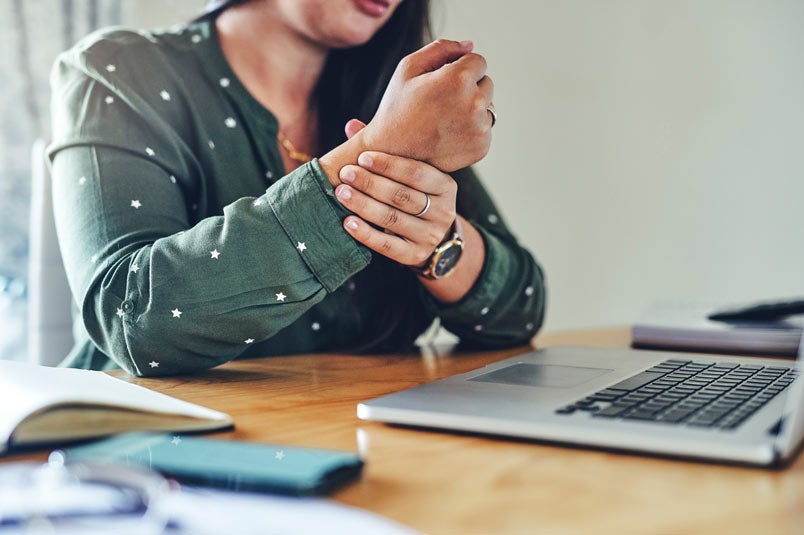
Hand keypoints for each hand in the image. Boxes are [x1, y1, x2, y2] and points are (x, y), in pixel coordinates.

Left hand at [335, 150, 456, 267]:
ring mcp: (431, 236)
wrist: (427, 238)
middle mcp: (444, 212)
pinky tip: (348, 222)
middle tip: (346, 174)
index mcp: (445, 186)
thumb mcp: (406, 174)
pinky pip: (387, 245)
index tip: (362, 156)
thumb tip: (351, 126)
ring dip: (364, 205)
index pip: (417, 172)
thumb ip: (385, 149)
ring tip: (341, 193)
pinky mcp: (415, 255)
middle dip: (371, 183)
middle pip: (403, 196)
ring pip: (393, 219)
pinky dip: (366, 234)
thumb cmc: (411, 195)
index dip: (389, 164)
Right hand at [360, 39, 494, 171]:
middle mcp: (474, 103)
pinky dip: (471, 131)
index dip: (460, 69)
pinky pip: (484, 129)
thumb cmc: (397, 109)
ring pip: (487, 108)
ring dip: (472, 110)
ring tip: (444, 120)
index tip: (443, 83)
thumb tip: (469, 46)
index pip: (479, 62)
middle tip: (441, 103)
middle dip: (469, 89)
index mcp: (458, 79)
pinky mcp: (482, 147)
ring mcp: (480, 128)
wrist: (392, 153)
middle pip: (487, 84)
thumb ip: (441, 49)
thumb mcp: (409, 68)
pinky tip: (448, 135)